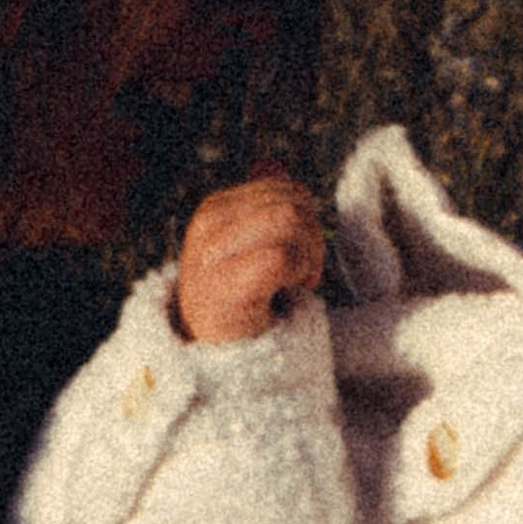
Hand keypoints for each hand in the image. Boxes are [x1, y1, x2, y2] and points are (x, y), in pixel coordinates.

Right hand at [173, 173, 324, 342]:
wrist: (211, 354)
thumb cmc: (238, 301)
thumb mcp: (246, 247)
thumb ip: (263, 209)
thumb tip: (279, 169)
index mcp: (215, 209)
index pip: (285, 189)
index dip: (306, 217)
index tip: (299, 252)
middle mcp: (208, 224)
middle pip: (292, 203)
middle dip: (314, 236)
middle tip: (305, 271)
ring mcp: (212, 254)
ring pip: (291, 221)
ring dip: (309, 255)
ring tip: (297, 280)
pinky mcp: (223, 285)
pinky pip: (282, 257)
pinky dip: (298, 273)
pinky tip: (288, 293)